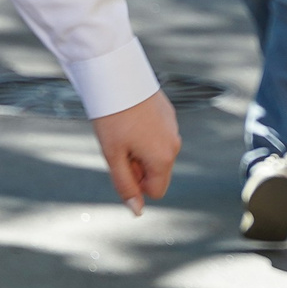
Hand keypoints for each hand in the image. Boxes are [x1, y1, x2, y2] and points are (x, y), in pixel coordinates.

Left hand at [90, 89, 179, 213]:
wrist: (117, 76)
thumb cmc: (112, 117)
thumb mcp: (112, 155)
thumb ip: (125, 185)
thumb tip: (137, 211)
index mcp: (164, 158)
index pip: (156, 190)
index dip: (136, 183)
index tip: (120, 163)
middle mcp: (174, 144)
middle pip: (156, 171)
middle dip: (137, 165)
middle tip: (117, 144)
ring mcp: (173, 127)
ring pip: (155, 151)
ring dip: (139, 148)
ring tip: (121, 127)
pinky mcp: (168, 113)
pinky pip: (156, 133)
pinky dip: (143, 131)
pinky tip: (128, 115)